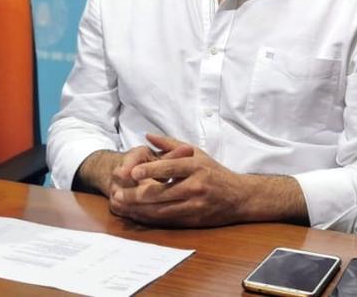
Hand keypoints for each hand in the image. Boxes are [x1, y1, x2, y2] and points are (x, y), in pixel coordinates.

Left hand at [108, 134, 253, 227]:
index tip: (132, 172)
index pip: (170, 168)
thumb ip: (170, 143)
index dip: (150, 170)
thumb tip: (147, 135)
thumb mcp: (196, 153)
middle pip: (162, 192)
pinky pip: (167, 220)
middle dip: (136, 195)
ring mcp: (195, 205)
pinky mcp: (194, 220)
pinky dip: (149, 218)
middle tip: (117, 193)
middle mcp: (196, 186)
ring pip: (162, 210)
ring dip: (138, 209)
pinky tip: (135, 214)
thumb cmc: (214, 172)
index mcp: (196, 167)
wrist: (239, 197)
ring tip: (120, 205)